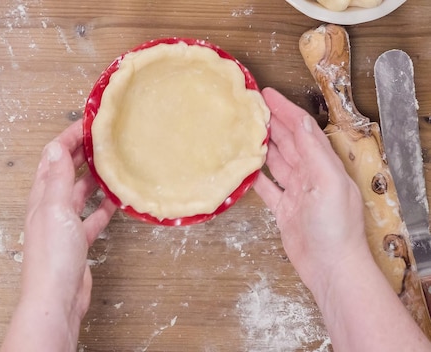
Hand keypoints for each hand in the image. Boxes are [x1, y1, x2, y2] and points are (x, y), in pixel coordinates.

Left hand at [1, 119, 116, 351]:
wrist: (56, 298)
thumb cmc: (53, 257)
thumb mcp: (55, 209)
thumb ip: (57, 179)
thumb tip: (54, 146)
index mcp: (42, 197)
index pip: (53, 157)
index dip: (68, 138)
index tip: (87, 123)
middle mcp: (50, 208)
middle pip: (64, 173)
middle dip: (79, 153)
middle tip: (101, 139)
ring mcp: (63, 226)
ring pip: (78, 194)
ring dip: (91, 178)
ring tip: (109, 164)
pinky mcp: (76, 242)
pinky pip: (90, 218)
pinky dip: (101, 208)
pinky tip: (113, 202)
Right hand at [253, 88, 430, 350]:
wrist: (331, 267)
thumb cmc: (335, 227)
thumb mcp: (329, 183)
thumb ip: (314, 152)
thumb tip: (299, 123)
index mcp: (324, 165)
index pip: (303, 130)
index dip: (286, 110)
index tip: (267, 94)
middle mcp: (311, 176)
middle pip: (289, 142)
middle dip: (272, 123)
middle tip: (250, 108)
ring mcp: (297, 193)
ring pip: (277, 162)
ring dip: (263, 146)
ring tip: (244, 131)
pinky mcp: (284, 211)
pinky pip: (267, 188)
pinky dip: (255, 177)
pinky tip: (243, 168)